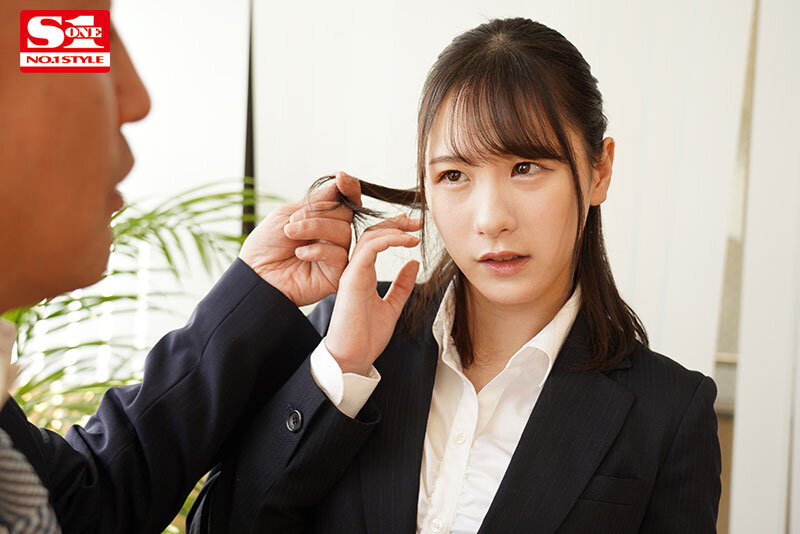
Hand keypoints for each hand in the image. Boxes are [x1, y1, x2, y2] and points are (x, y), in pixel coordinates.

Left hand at [239, 171, 360, 306]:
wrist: (255, 274)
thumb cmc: (266, 246)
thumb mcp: (288, 213)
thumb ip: (317, 200)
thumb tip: (341, 182)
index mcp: (323, 218)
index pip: (345, 200)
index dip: (348, 187)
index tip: (342, 179)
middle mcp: (332, 235)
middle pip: (345, 213)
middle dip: (317, 214)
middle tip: (292, 223)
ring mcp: (336, 254)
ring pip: (343, 231)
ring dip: (314, 228)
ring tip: (292, 235)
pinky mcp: (336, 273)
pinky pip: (339, 254)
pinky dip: (318, 250)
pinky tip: (301, 254)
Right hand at [324, 215, 422, 375]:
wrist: (352, 357)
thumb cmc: (367, 337)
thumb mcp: (392, 306)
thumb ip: (402, 286)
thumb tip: (414, 264)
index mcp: (362, 275)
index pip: (375, 242)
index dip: (394, 230)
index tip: (414, 227)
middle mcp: (355, 270)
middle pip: (372, 234)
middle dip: (396, 224)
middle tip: (418, 221)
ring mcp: (352, 273)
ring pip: (370, 238)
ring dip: (395, 229)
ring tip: (415, 230)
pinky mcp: (352, 278)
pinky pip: (369, 249)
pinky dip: (388, 240)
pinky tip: (406, 241)